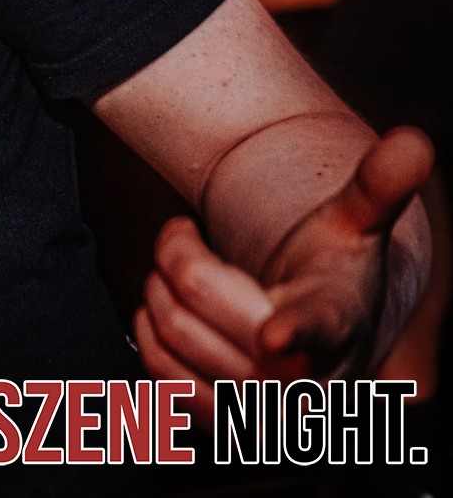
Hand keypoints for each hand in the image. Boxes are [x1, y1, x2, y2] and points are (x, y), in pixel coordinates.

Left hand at [136, 128, 433, 420]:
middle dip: (175, 253)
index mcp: (337, 320)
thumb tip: (413, 140)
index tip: (275, 336)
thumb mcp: (355, 228)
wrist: (328, 339)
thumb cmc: (335, 275)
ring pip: (171, 336)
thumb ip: (376, 187)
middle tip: (182, 235)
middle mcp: (303, 376)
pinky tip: (166, 313)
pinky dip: (150, 336)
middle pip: (195, 297)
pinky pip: (160, 377)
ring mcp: (263, 407)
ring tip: (177, 273)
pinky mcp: (227, 424)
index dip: (294, 331)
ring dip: (156, 293)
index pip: (313, 324)